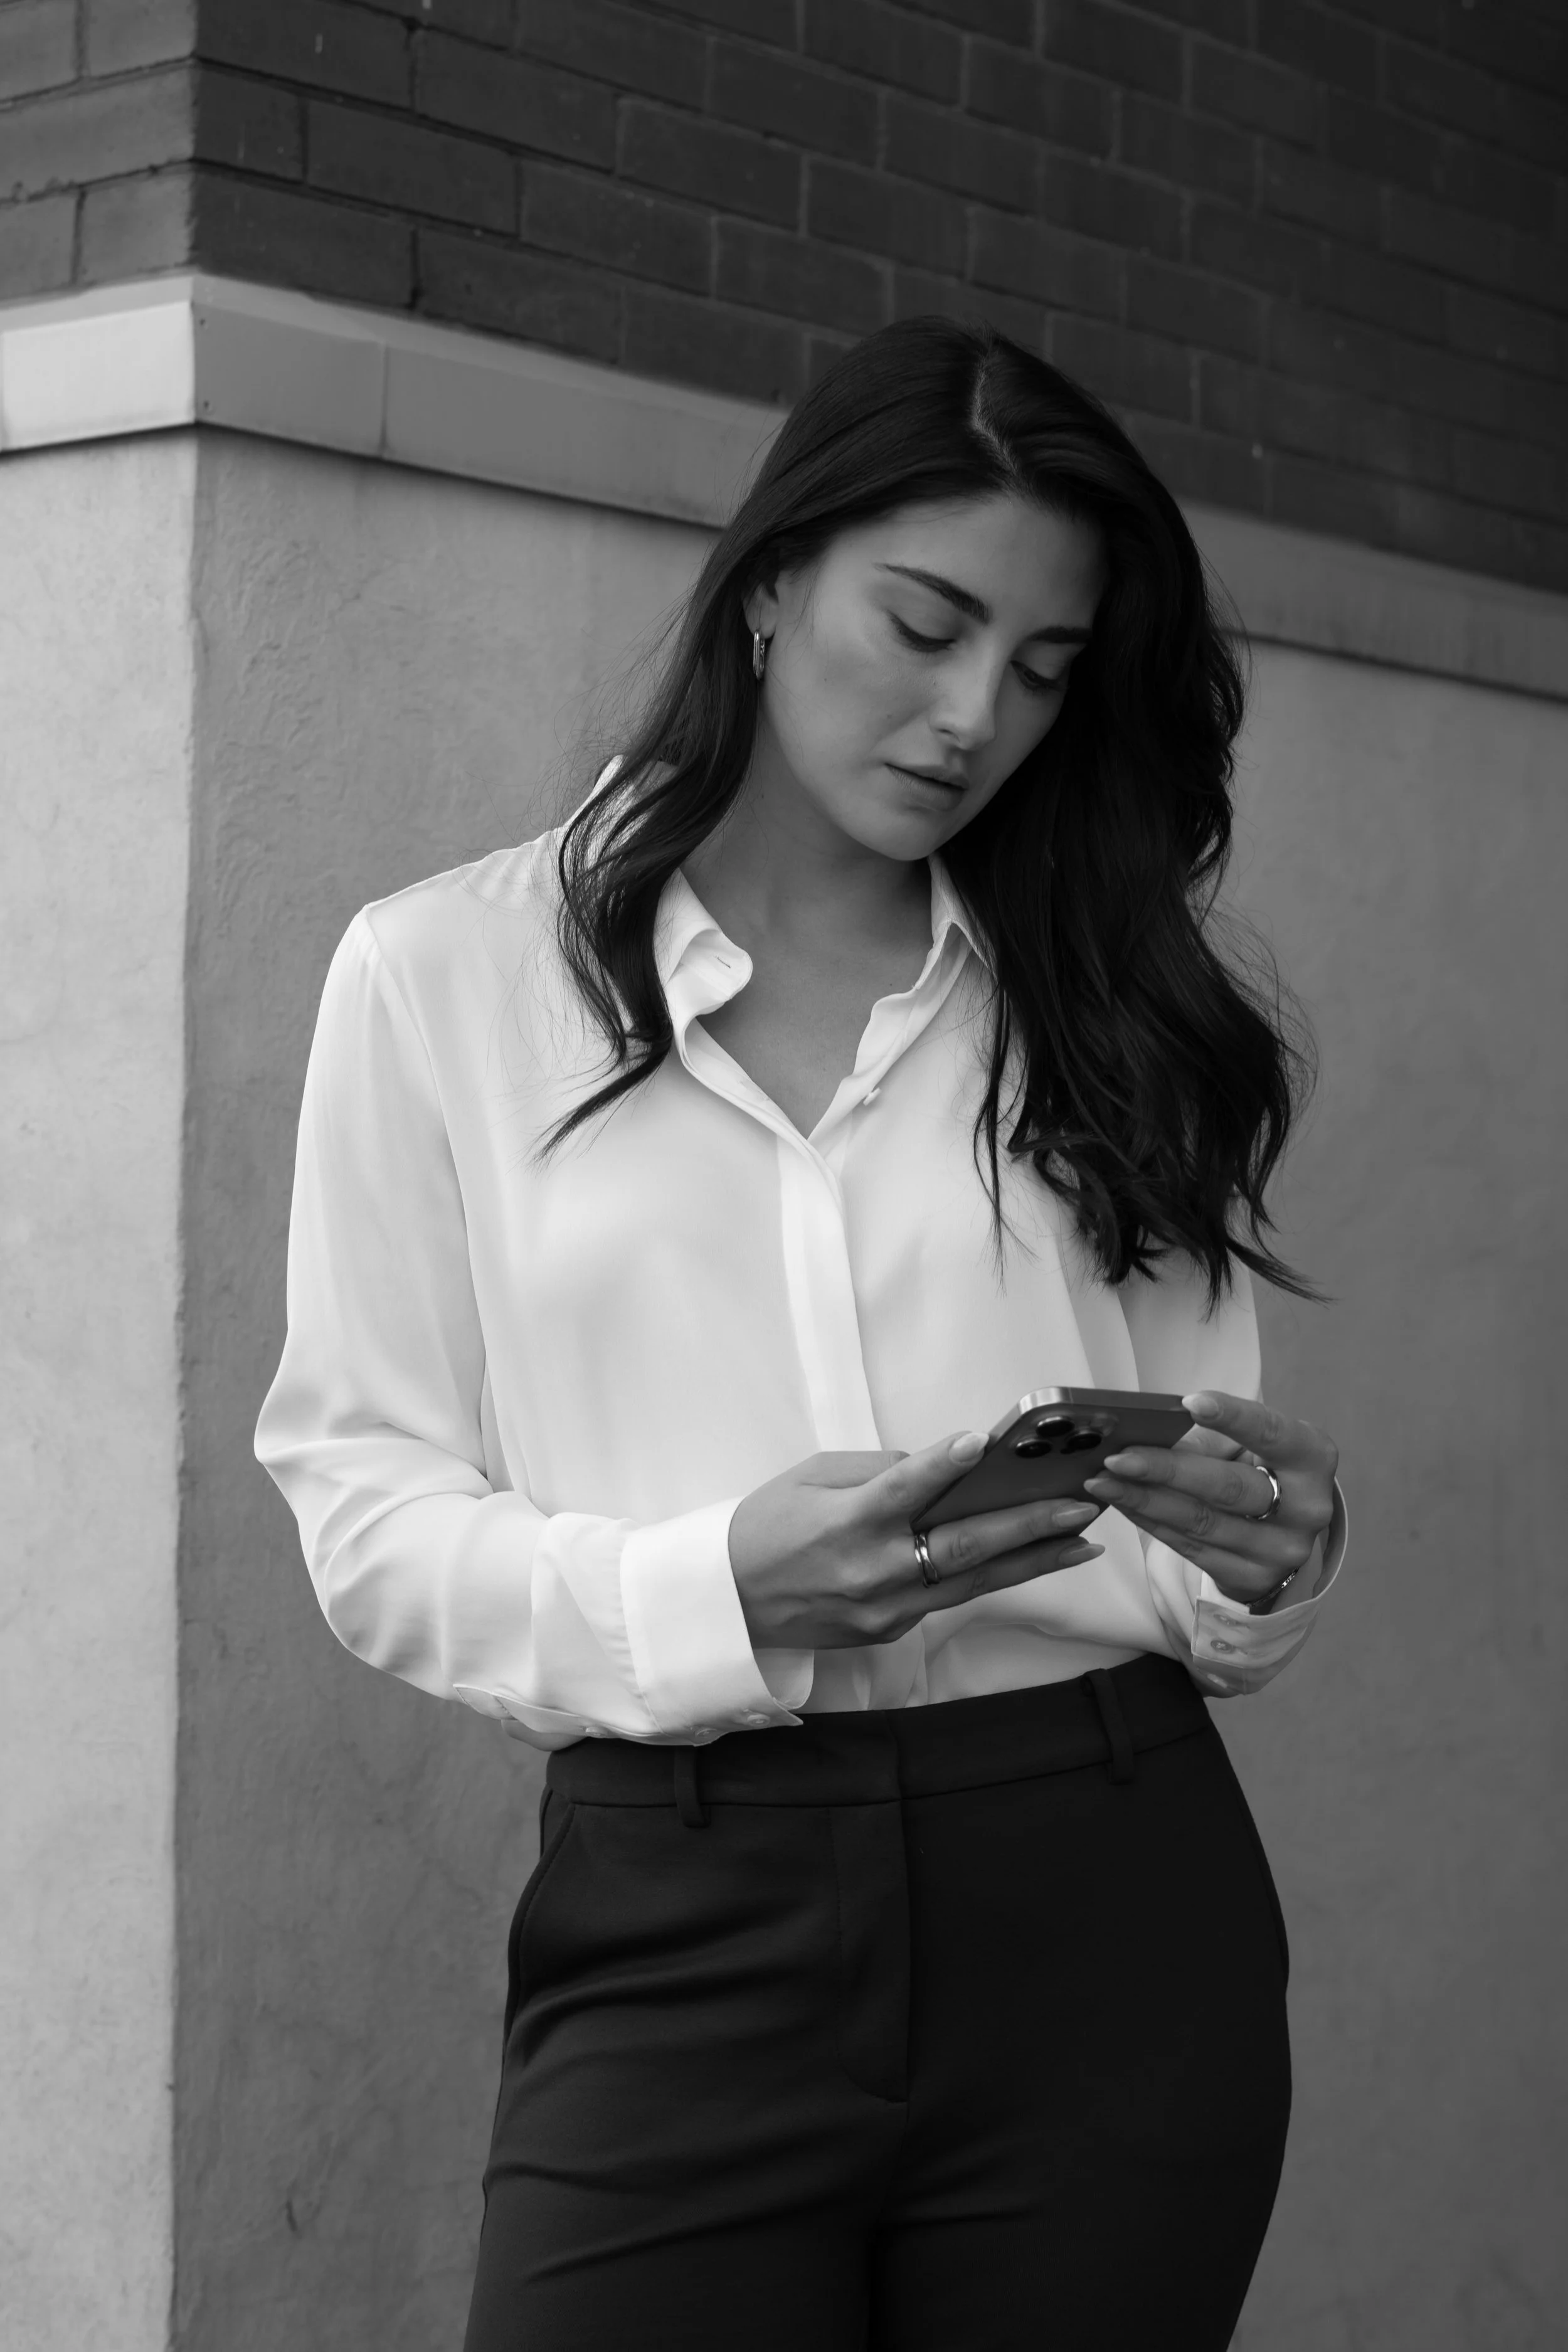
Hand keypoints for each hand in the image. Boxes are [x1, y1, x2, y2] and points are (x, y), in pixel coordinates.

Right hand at [729, 1431, 1104, 1651]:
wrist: (729, 1602)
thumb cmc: (766, 1527)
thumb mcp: (811, 1477)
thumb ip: (876, 1470)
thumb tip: (941, 1468)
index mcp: (845, 1524)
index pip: (902, 1489)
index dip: (941, 1465)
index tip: (982, 1443)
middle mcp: (871, 1572)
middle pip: (960, 1547)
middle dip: (1027, 1525)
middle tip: (1078, 1506)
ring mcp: (884, 1610)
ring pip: (971, 1582)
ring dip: (1032, 1559)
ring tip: (1082, 1540)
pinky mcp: (890, 1630)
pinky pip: (946, 1596)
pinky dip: (991, 1576)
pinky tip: (1029, 1558)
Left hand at [1082, 1390, 1337, 1612]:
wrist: (1284, 1530)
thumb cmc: (1260, 1467)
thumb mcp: (1250, 1444)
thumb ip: (1209, 1437)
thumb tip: (1145, 1436)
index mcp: (1312, 1458)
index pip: (1273, 1434)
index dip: (1234, 1418)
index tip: (1191, 1403)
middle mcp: (1305, 1509)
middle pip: (1228, 1488)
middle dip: (1166, 1470)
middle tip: (1117, 1457)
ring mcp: (1278, 1551)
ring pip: (1200, 1522)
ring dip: (1143, 1500)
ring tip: (1101, 1481)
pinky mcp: (1249, 1577)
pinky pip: (1188, 1547)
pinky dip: (1148, 1521)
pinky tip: (1120, 1503)